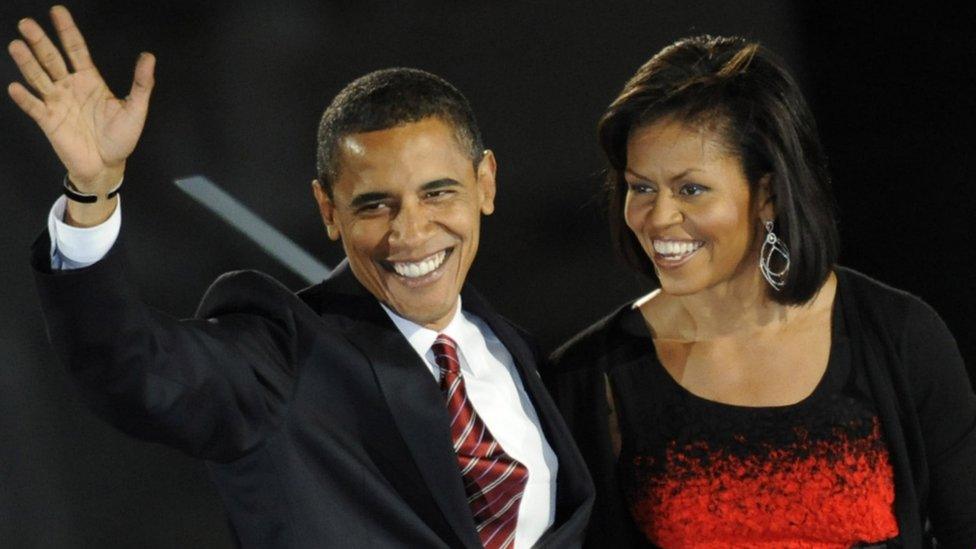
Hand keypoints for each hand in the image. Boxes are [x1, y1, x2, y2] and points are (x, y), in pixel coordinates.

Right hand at [7, 5, 154, 198]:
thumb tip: (149, 57)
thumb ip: (141, 84)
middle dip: (40, 41)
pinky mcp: (49, 121)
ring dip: (27, 63)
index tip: (57, 11)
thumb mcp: (135, 110)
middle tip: (26, 24)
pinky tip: (16, 88)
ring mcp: (57, 102)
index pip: (76, 49)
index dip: (67, 31)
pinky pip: (34, 107)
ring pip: (39, 78)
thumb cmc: (120, 138)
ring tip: (17, 45)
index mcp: (90, 80)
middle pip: (52, 59)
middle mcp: (70, 86)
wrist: (108, 166)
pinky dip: (25, 98)